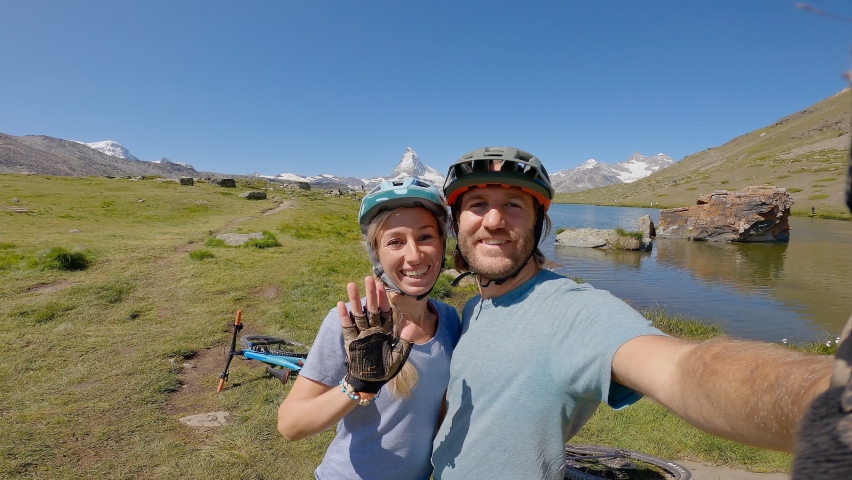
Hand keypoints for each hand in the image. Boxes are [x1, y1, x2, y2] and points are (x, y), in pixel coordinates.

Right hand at [337, 277, 412, 393]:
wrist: (369, 383)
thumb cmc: (385, 371)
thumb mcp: (398, 357)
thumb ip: (405, 342)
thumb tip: (413, 327)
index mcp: (385, 331)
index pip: (384, 311)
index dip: (383, 299)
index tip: (382, 285)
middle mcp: (372, 329)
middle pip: (371, 308)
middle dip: (370, 294)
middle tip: (368, 278)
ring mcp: (361, 334)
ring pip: (358, 313)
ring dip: (354, 300)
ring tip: (351, 285)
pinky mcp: (351, 341)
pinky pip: (347, 326)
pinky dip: (344, 316)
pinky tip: (340, 304)